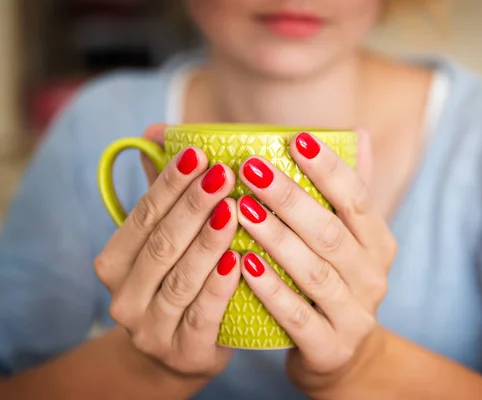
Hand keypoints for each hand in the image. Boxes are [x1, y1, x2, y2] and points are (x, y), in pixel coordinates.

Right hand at [94, 126, 239, 376]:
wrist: (178, 352)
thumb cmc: (176, 282)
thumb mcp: (163, 242)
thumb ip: (162, 193)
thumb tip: (157, 130)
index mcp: (114, 262)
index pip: (143, 215)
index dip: (169, 184)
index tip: (198, 153)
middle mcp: (123, 296)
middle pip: (161, 244)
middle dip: (192, 206)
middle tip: (223, 174)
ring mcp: (150, 328)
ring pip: (180, 279)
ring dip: (207, 243)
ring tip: (233, 210)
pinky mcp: (182, 353)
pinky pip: (202, 316)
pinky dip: (219, 288)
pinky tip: (240, 262)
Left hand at [235, 131, 396, 394]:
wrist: (342, 355)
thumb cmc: (334, 282)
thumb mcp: (349, 240)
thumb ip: (348, 190)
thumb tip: (358, 131)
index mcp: (379, 243)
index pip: (357, 198)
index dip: (329, 168)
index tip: (296, 139)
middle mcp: (374, 277)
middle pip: (331, 232)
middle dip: (290, 197)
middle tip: (251, 167)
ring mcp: (355, 316)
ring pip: (313, 272)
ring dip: (276, 238)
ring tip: (240, 209)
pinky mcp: (331, 348)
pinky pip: (298, 316)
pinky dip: (271, 291)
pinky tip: (244, 265)